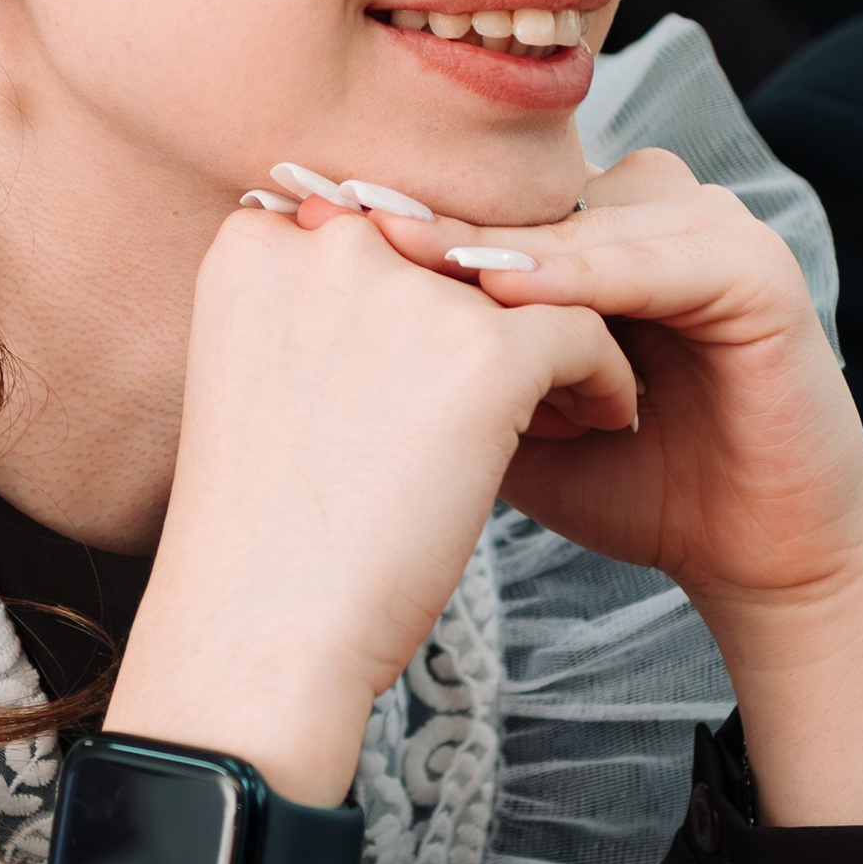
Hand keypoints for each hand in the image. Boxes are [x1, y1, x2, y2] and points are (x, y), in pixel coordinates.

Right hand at [57, 201, 636, 863]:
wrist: (258, 636)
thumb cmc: (262, 540)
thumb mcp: (268, 386)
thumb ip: (327, 313)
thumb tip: (421, 296)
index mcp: (262, 244)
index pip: (390, 227)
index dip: (439, 289)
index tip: (454, 358)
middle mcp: (329, 242)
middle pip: (462, 246)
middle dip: (505, 306)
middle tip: (529, 379)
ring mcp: (407, 291)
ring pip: (533, 281)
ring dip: (561, 338)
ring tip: (569, 406)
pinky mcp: (483, 352)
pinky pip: (584, 335)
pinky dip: (603, 380)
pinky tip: (599, 427)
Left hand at [364, 151, 862, 828]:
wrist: (755, 558)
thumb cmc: (630, 486)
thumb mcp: (505, 417)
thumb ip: (440, 360)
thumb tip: (305, 325)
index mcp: (596, 233)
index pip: (490, 202)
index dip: (403, 217)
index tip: (299, 222)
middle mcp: (653, 212)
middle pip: (530, 196)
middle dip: (435, 217)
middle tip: (335, 218)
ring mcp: (711, 229)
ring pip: (586, 217)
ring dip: (501, 244)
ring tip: (409, 261)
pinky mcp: (760, 271)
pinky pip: (657, 258)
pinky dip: (583, 276)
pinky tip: (509, 294)